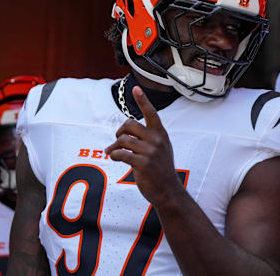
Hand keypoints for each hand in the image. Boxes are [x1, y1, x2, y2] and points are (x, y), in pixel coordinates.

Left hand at [105, 86, 183, 203]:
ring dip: (113, 146)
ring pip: (123, 140)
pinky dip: (114, 155)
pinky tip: (115, 158)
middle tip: (117, 140)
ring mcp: (151, 151)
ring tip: (111, 152)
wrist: (167, 190)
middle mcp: (157, 140)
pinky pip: (121, 154)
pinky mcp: (143, 163)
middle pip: (130, 124)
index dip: (143, 100)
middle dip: (119, 132)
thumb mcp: (161, 148)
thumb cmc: (160, 169)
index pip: (151, 113)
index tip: (136, 89)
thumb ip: (149, 137)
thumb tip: (127, 132)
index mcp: (161, 134)